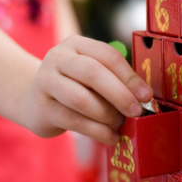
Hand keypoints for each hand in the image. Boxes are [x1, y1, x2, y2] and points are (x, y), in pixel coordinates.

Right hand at [21, 35, 152, 144]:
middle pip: (93, 73)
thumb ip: (113, 79)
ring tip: (119, 123)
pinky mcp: (41, 108)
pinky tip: (110, 137)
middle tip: (136, 111)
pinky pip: (73, 121)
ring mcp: (45, 81)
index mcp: (75, 44)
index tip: (146, 95)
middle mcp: (57, 57)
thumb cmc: (73, 86)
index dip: (129, 76)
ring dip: (106, 114)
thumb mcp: (90, 75)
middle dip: (119, 94)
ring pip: (81, 99)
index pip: (107, 55)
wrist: (35, 101)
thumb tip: (143, 97)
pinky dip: (97, 131)